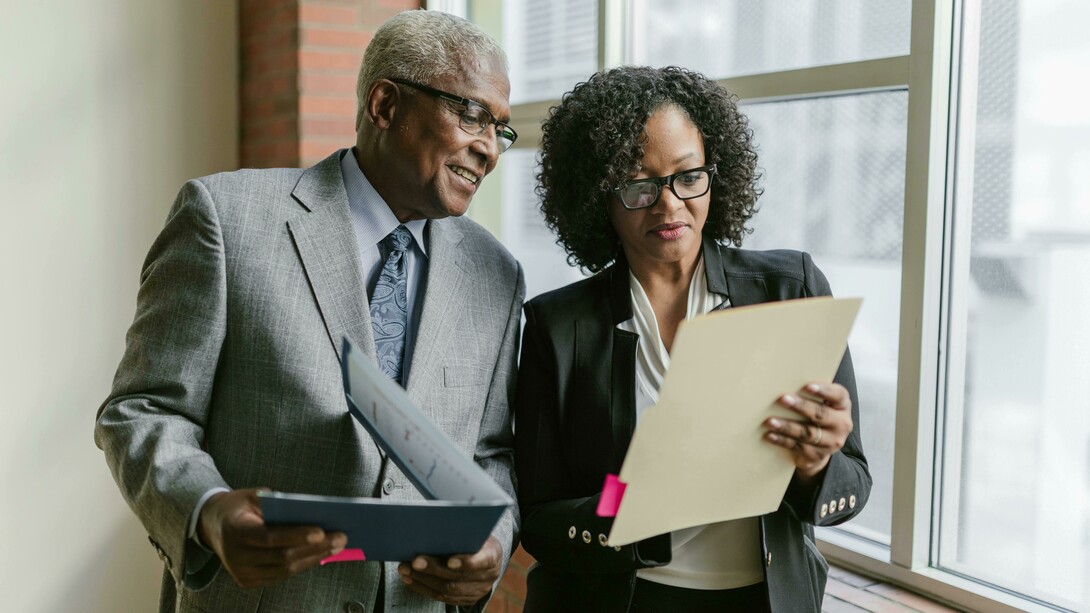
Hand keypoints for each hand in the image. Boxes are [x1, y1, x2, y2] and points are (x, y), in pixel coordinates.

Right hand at [198, 488, 346, 588]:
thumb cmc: (239, 507)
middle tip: (341, 538)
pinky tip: (321, 555)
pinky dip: (303, 565)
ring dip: (314, 558)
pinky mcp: (248, 582)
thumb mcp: (252, 496)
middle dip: (315, 548)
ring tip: (337, 547)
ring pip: (285, 570)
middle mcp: (236, 557)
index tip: (321, 531)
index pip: (269, 537)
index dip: (296, 535)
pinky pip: (281, 575)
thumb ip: (276, 504)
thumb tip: (311, 513)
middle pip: (282, 556)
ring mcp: (241, 573)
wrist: (212, 526)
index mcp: (235, 531)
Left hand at [397, 536, 503, 606]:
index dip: (467, 562)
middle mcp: (487, 576)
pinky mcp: (466, 599)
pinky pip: (442, 598)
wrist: (487, 556)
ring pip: (447, 590)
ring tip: (406, 570)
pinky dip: (423, 588)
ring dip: (423, 580)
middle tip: (415, 562)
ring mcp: (477, 591)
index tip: (450, 561)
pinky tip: (410, 579)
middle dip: (434, 569)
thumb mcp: (475, 530)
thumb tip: (433, 526)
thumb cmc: (476, 538)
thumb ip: (461, 532)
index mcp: (493, 555)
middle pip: (458, 577)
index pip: (483, 560)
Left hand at [763, 382, 852, 480]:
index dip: (824, 391)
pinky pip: (798, 447)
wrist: (820, 447)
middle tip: (782, 399)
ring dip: (787, 426)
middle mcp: (841, 424)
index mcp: (843, 406)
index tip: (807, 386)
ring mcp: (831, 442)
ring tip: (770, 421)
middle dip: (800, 406)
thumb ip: (809, 392)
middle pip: (820, 415)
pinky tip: (770, 435)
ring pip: (808, 433)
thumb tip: (783, 378)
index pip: (837, 395)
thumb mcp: (820, 402)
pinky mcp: (817, 455)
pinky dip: (782, 440)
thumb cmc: (816, 415)